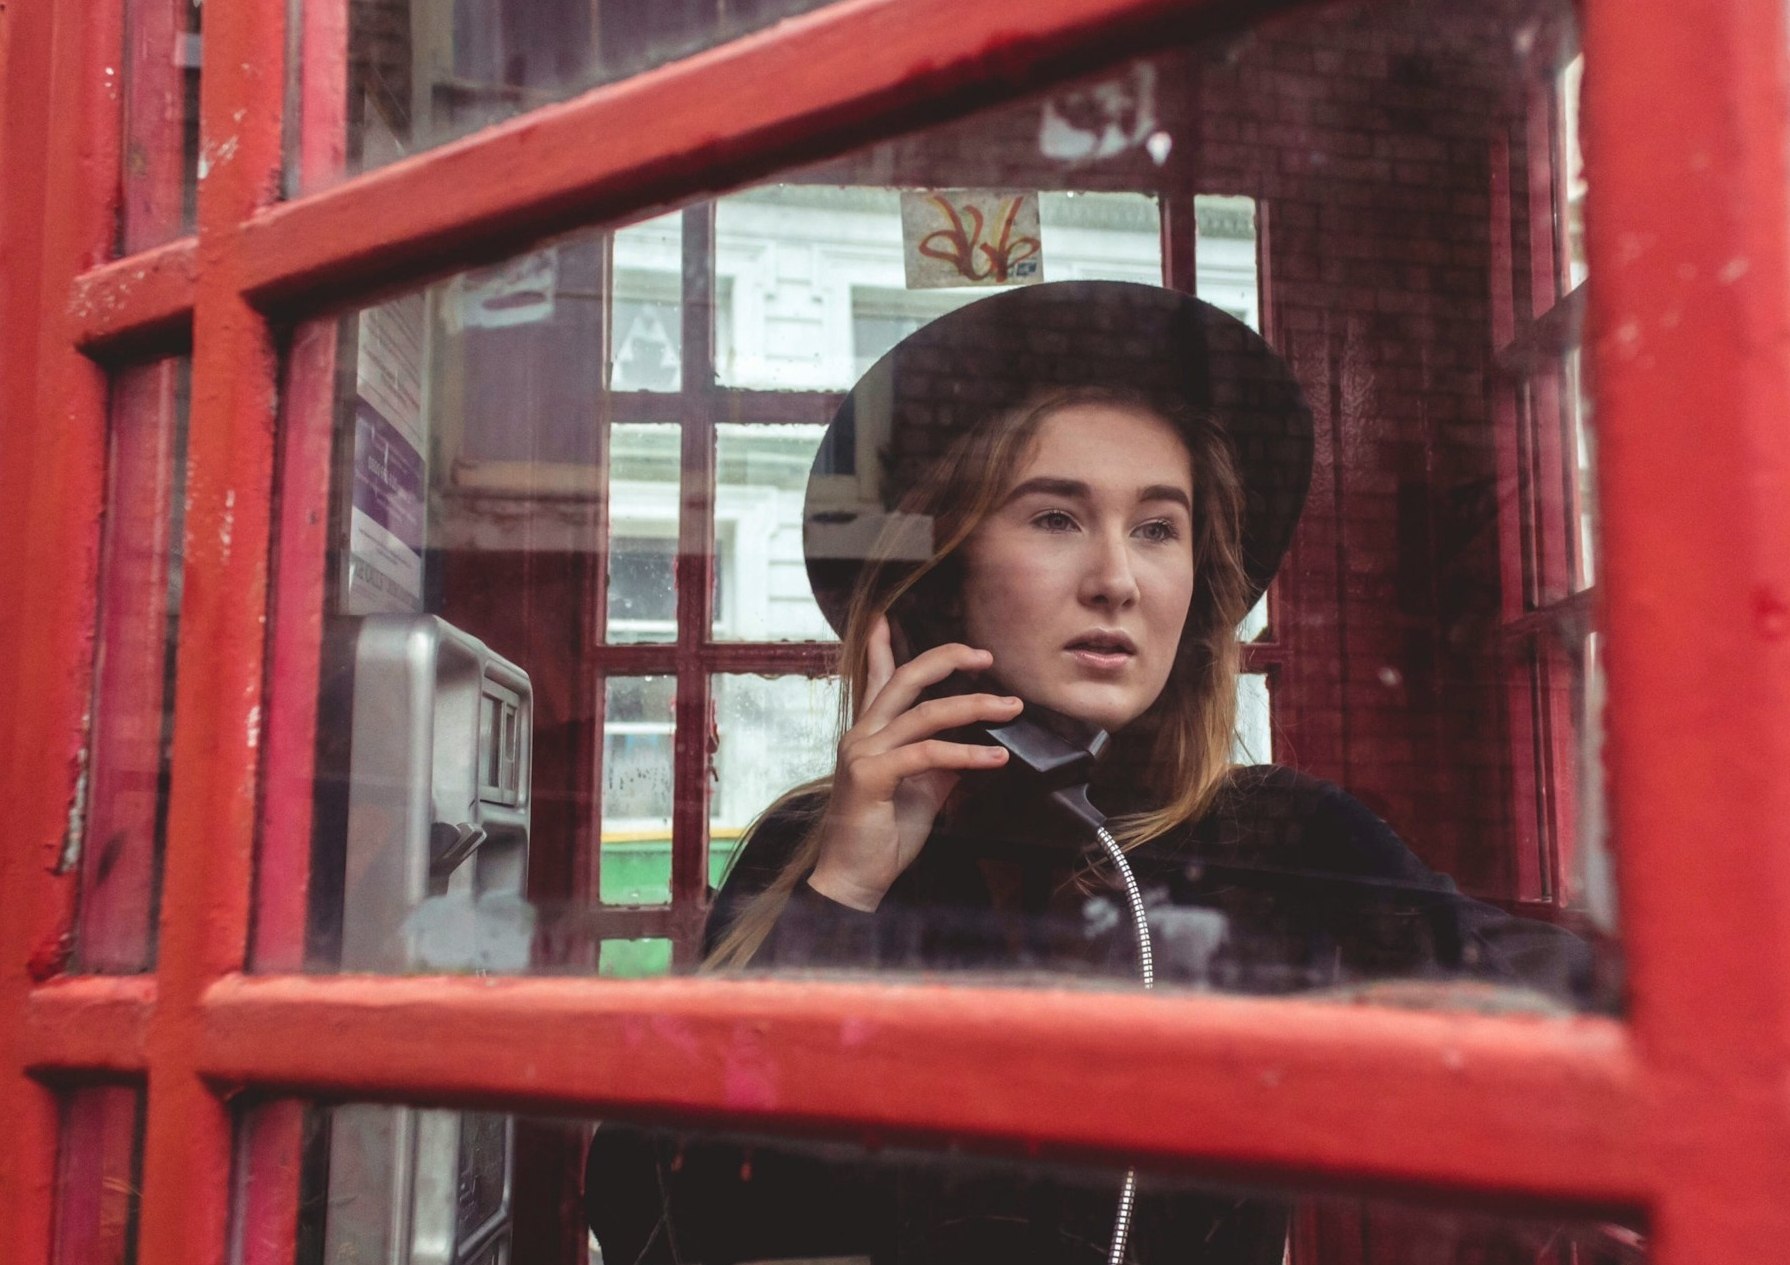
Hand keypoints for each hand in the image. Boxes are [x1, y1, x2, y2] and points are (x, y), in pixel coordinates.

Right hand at [807, 615, 1021, 910]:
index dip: (881, 647)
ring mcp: (863, 752)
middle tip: (986, 656)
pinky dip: (966, 754)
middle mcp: (862, 734)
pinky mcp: (871, 775)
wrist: (855, 877)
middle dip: (947, 660)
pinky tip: (995, 758)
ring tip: (1011, 709)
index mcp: (871, 734)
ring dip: (975, 707)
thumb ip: (943, 762)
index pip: (877, 680)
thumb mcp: (923, 790)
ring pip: (925, 713)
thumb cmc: (883, 835)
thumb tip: (979, 742)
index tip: (885, 617)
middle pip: (907, 680)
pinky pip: (926, 753)